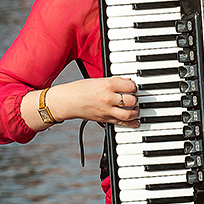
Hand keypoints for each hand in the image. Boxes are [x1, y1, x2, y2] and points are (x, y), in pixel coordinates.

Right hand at [27, 77, 141, 129]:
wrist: (68, 101)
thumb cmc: (81, 88)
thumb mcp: (98, 80)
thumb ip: (114, 82)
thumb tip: (128, 82)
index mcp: (108, 85)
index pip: (130, 86)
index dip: (134, 86)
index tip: (132, 87)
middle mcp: (108, 98)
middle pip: (132, 100)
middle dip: (135, 99)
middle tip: (134, 97)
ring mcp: (107, 110)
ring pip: (129, 114)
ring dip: (136, 111)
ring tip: (135, 108)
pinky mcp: (105, 119)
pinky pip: (121, 123)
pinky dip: (131, 123)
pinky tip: (136, 122)